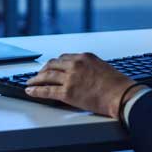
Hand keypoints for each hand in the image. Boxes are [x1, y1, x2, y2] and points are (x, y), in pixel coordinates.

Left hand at [25, 53, 145, 117]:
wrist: (122, 95)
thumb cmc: (118, 85)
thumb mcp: (103, 67)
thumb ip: (89, 68)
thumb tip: (82, 75)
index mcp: (85, 57)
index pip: (64, 58)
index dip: (55, 63)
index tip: (51, 67)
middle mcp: (75, 64)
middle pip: (52, 64)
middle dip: (43, 70)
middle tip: (38, 74)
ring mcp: (70, 78)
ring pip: (47, 76)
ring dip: (36, 79)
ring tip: (30, 82)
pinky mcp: (67, 92)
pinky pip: (46, 90)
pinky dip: (36, 90)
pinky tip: (30, 90)